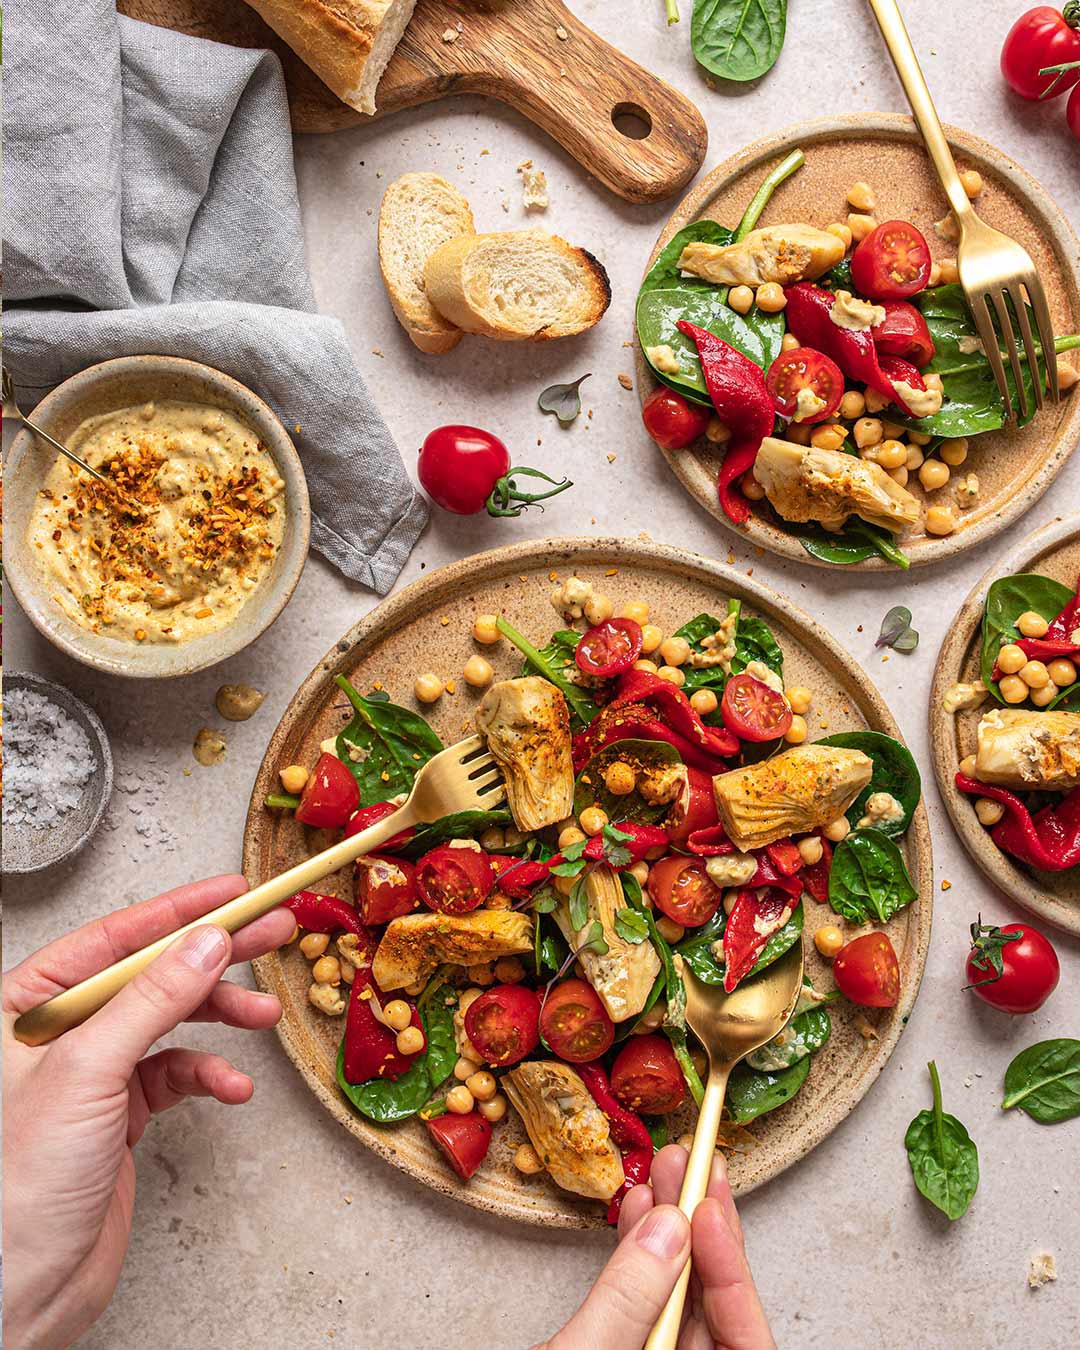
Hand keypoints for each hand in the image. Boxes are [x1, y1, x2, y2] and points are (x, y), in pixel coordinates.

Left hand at [2, 875, 295, 1349]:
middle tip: (272, 932)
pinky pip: (175, 1075)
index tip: (233, 892)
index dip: (178, 911)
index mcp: (26, 1006)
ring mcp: (91, 1073)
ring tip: (266, 1018)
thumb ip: (151, 999)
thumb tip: (205, 942)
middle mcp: (59, 1032)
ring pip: (170, 1020)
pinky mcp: (117, 1114)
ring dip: (220, 1018)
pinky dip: (208, 1077)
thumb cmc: (17, 1185)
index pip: (113, 938)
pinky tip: (232, 1088)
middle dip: (214, 956)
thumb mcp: (88, 1071)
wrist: (20, 1291)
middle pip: (150, 972)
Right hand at [537, 1144, 773, 1349]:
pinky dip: (642, 1260)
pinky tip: (637, 1217)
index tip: (708, 1208)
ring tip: (664, 1175)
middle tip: (695, 1168)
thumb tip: (670, 1229)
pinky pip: (646, 1310)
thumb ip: (628, 1299)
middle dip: (703, 1233)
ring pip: (678, 1304)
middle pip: (714, 1314)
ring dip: (671, 1234)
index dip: (732, 1272)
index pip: (745, 1344)